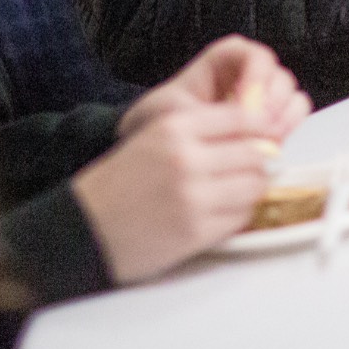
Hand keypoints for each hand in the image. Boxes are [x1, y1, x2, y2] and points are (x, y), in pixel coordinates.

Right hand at [69, 101, 269, 282]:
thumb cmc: (120, 183)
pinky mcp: (195, 231)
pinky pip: (239, 218)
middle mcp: (186, 158)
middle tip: (252, 168)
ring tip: (233, 192)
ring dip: (251, 190)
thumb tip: (258, 137)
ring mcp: (193, 196)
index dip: (261, 128)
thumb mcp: (154, 137)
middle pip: (255, 153)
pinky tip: (218, 213)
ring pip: (254, 186)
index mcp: (174, 127)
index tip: (265, 137)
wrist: (83, 227)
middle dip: (260, 161)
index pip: (242, 117)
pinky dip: (237, 216)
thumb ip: (201, 131)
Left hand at [119, 35, 310, 141]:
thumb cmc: (161, 121)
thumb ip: (206, 113)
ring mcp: (263, 99)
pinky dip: (289, 129)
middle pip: (277, 75)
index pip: (251, 54)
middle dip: (274, 101)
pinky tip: (272, 146)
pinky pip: (294, 117)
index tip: (246, 103)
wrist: (158, 150)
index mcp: (224, 61)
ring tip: (269, 140)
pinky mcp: (270, 122)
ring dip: (285, 116)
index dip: (256, 75)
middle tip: (262, 125)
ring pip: (291, 95)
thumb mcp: (173, 112)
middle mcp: (249, 75)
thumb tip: (241, 120)